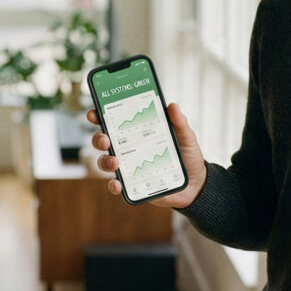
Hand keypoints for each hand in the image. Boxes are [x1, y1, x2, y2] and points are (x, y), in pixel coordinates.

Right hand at [86, 102, 206, 208]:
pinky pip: (116, 185)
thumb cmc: (188, 156)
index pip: (114, 121)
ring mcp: (129, 167)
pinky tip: (118, 183)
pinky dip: (114, 185)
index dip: (100, 116)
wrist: (195, 184)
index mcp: (138, 132)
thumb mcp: (186, 137)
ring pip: (105, 162)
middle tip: (105, 139)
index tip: (94, 113)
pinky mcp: (132, 185)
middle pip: (104, 141)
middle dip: (98, 138)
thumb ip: (180, 123)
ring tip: (115, 162)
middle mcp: (129, 148)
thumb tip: (172, 105)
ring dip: (105, 161)